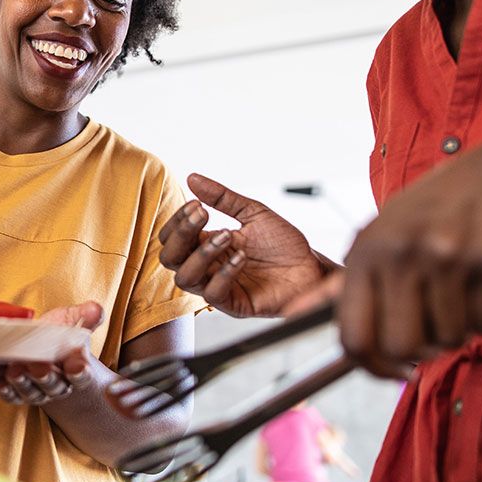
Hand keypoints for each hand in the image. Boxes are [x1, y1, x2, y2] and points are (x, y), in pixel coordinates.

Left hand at [0, 302, 102, 405]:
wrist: (32, 343)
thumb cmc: (53, 332)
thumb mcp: (69, 320)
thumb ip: (84, 317)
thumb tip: (95, 309)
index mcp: (75, 369)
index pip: (82, 375)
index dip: (80, 372)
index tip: (76, 367)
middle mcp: (57, 384)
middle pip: (55, 386)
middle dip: (46, 376)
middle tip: (38, 365)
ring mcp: (37, 391)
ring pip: (32, 392)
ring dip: (23, 383)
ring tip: (14, 370)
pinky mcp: (16, 393)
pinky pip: (11, 396)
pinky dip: (5, 389)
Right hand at [158, 174, 328, 316]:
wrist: (312, 268)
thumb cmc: (284, 244)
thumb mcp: (253, 213)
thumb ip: (222, 198)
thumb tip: (193, 178)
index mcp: (206, 244)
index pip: (172, 238)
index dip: (177, 221)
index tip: (197, 204)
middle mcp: (207, 267)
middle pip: (169, 259)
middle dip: (181, 234)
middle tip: (203, 215)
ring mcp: (218, 286)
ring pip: (185, 279)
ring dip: (202, 254)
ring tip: (227, 237)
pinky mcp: (233, 304)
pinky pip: (213, 294)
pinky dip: (224, 273)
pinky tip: (242, 257)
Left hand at [336, 141, 481, 377]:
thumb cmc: (436, 211)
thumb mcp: (384, 233)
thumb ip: (356, 283)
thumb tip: (318, 329)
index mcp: (368, 249)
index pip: (353, 335)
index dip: (371, 366)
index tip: (390, 370)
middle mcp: (405, 252)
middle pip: (402, 346)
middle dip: (420, 351)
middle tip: (433, 332)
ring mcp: (452, 256)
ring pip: (450, 339)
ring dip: (459, 329)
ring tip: (461, 294)